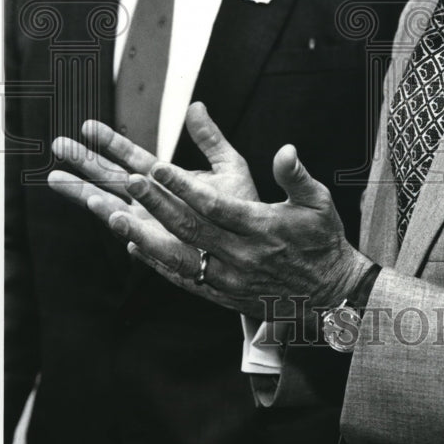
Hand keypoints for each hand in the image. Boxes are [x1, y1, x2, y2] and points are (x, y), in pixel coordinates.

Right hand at [48, 103, 261, 310]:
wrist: (256, 244)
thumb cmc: (242, 206)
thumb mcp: (229, 165)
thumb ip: (210, 138)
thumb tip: (196, 106)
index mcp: (165, 179)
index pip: (132, 156)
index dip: (111, 141)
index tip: (88, 124)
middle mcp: (153, 201)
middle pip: (112, 178)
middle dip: (84, 162)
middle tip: (57, 145)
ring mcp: (154, 224)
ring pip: (114, 206)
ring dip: (89, 193)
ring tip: (61, 179)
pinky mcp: (163, 246)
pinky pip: (139, 234)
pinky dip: (124, 225)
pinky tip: (108, 215)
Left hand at [114, 122, 370, 320]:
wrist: (329, 293)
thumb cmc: (322, 241)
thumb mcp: (318, 202)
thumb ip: (297, 175)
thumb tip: (286, 150)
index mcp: (262, 228)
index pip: (215, 206)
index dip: (185, 187)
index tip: (159, 167)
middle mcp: (241, 255)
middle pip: (190, 228)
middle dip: (156, 203)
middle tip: (129, 181)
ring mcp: (229, 277)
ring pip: (178, 256)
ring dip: (144, 236)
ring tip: (114, 217)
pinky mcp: (222, 293)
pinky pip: (182, 277)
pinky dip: (156, 262)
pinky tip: (133, 246)